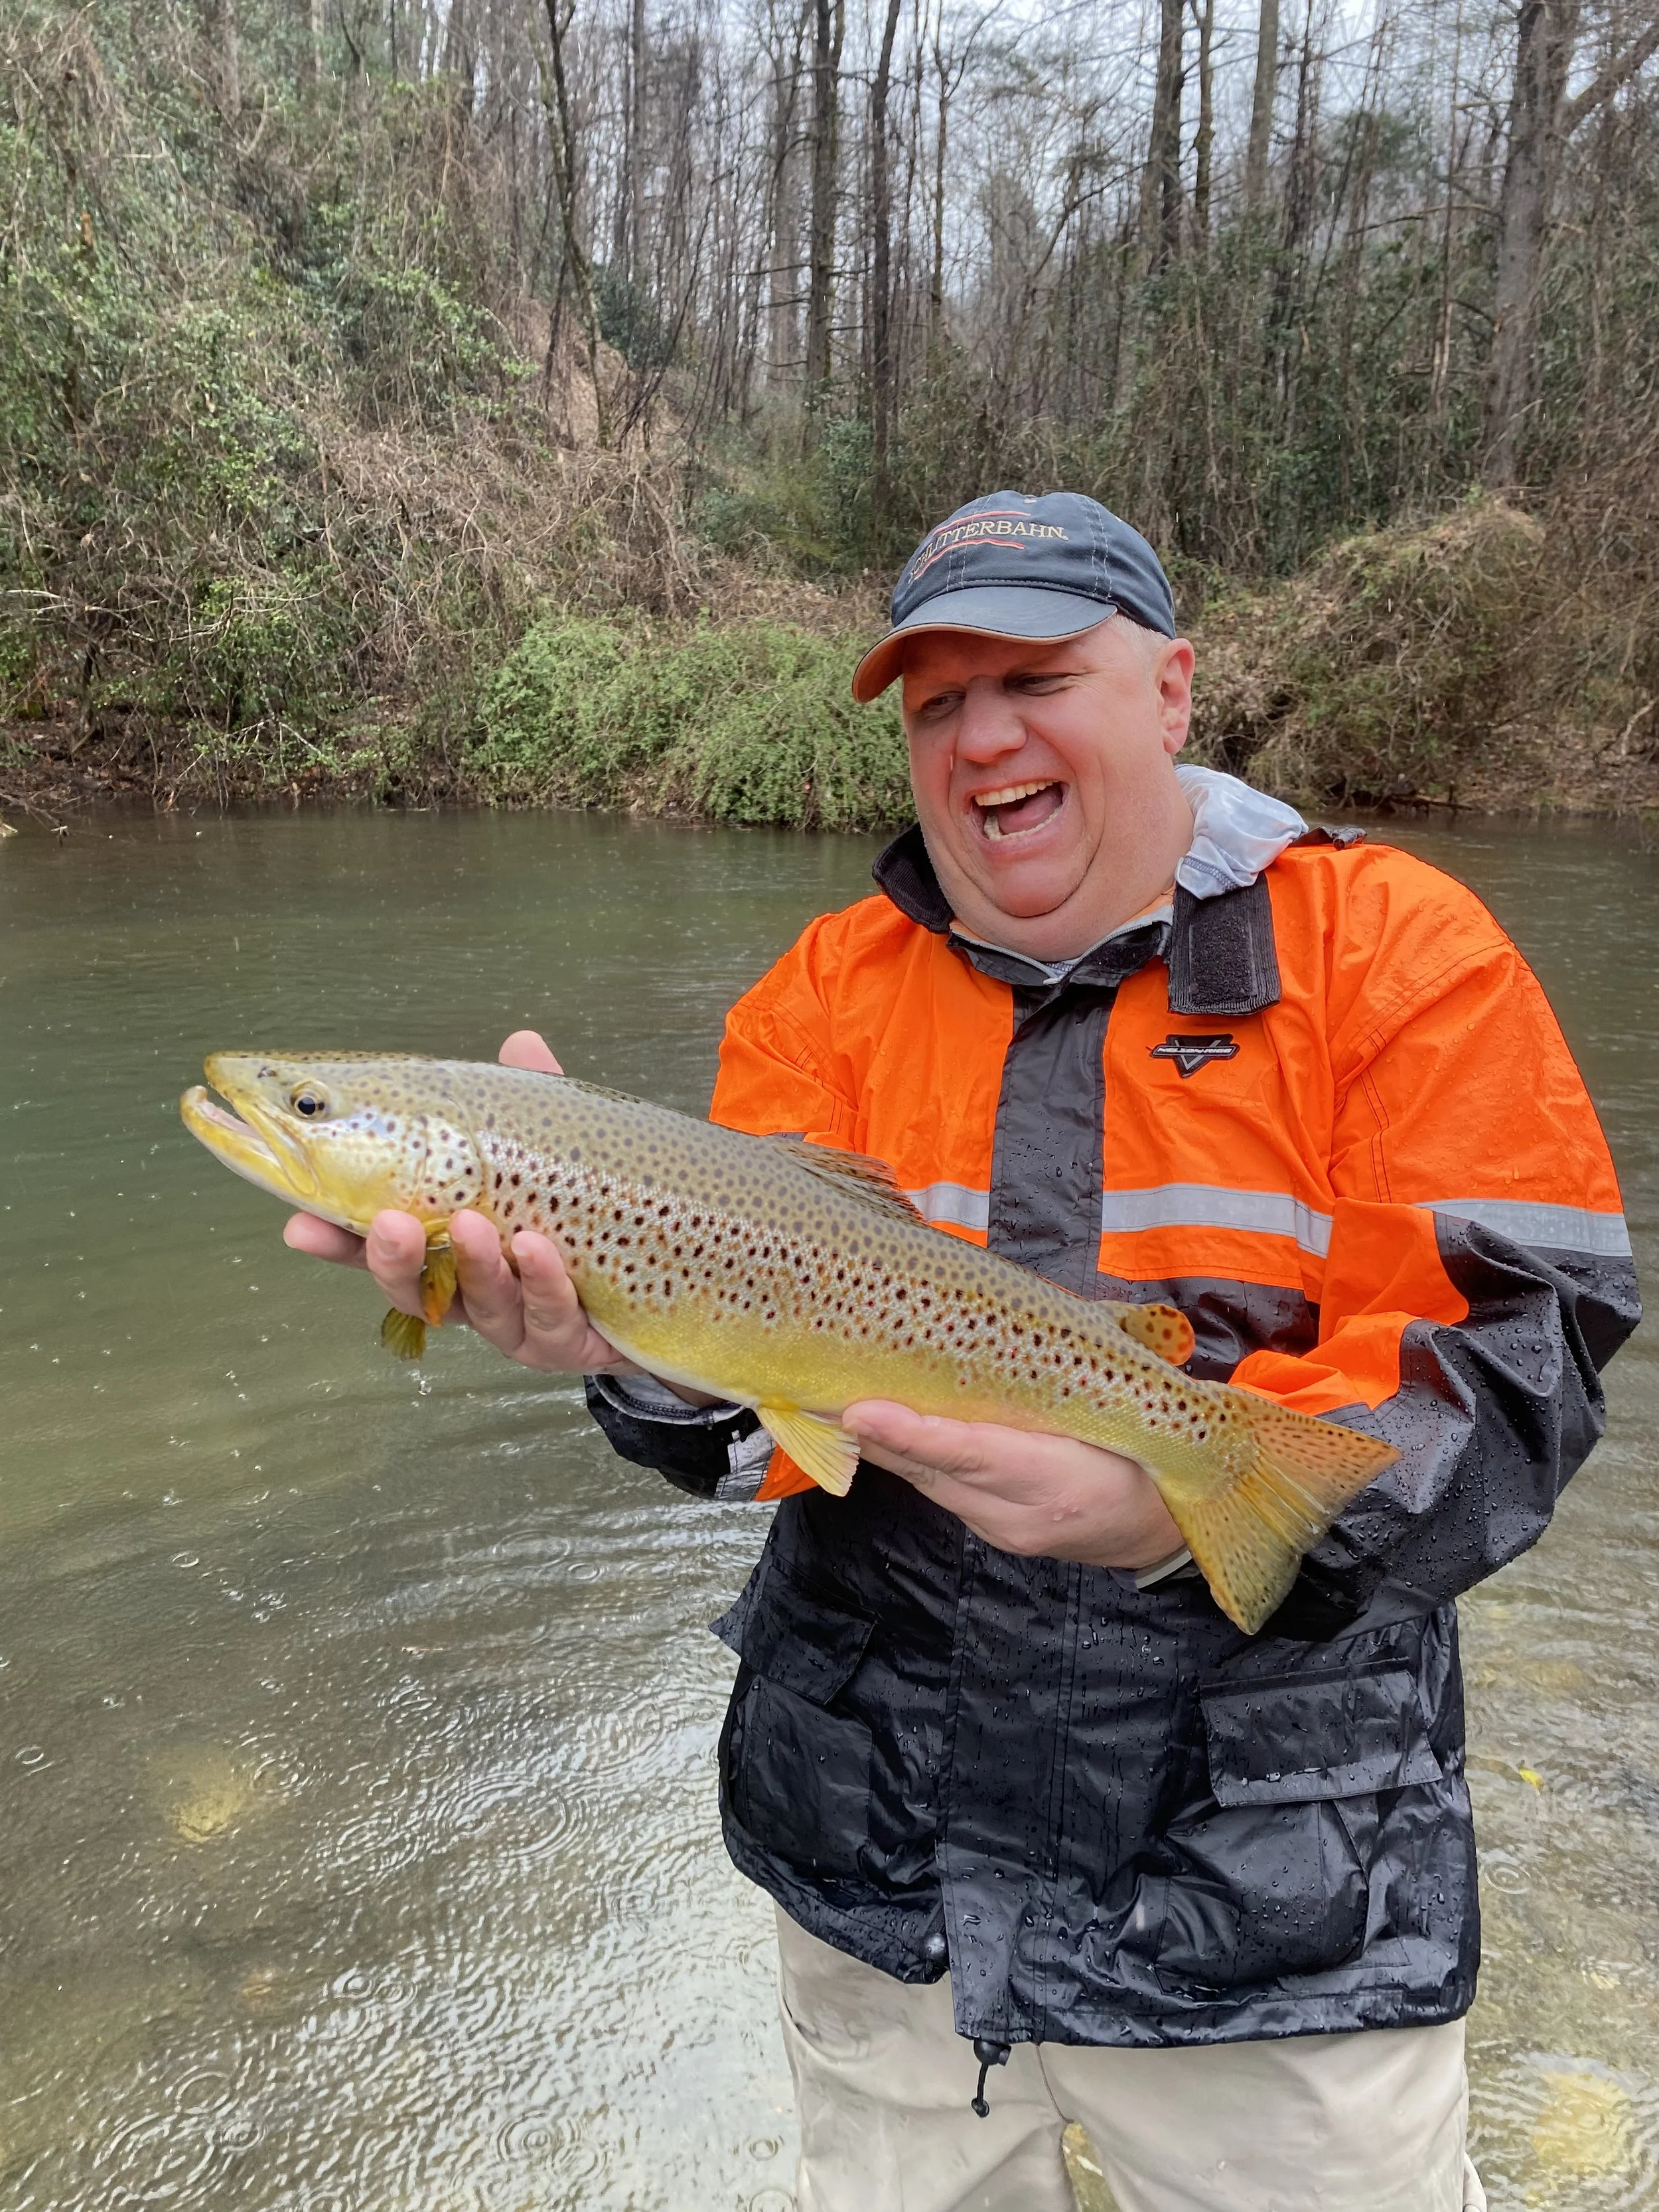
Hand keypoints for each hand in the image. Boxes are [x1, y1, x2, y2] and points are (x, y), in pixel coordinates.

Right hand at [281, 1029, 633, 1375]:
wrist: (675, 1278)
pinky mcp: (570, 1344)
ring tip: (473, 1224)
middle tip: (387, 1222)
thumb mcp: (560, 1152)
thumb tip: (519, 1042)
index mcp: (452, 1248)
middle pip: (414, 1289)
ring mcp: (520, 1323)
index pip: (382, 1245)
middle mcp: (475, 1292)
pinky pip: (550, 1320)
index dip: (337, 1240)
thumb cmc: (594, 1209)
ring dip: (473, 1266)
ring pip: (481, 1307)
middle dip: (392, 1261)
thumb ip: (534, 1103)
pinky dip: (543, 1284)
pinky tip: (540, 1251)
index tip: (297, 1222)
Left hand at [842, 1402, 1182, 1570]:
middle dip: (875, 1431)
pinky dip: (907, 1455)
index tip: (860, 1411)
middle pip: (932, 1469)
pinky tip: (876, 1423)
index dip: (911, 1433)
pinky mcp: (990, 1531)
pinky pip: (937, 1488)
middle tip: (818, 1385)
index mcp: (1058, 1480)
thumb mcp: (1125, 1407)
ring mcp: (1001, 1529)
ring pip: (925, 1480)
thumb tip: (1011, 1320)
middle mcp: (1019, 1516)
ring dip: (880, 1442)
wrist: (1162, 1528)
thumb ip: (1068, 1371)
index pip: (971, 1454)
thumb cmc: (1146, 1452)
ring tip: (829, 1393)